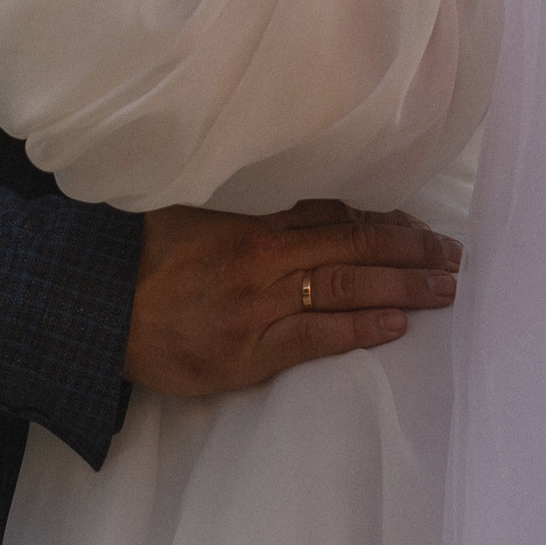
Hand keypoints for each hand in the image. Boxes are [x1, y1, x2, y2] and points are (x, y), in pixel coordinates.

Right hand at [123, 197, 460, 394]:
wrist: (92, 309)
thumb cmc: (138, 256)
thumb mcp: (191, 208)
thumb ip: (242, 203)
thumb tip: (294, 190)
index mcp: (251, 218)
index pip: (335, 212)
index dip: (383, 219)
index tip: (418, 224)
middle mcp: (263, 256)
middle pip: (353, 246)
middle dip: (410, 250)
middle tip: (453, 254)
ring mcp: (258, 306)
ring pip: (347, 288)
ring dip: (404, 287)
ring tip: (443, 288)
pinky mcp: (248, 354)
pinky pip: (317, 338)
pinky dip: (362, 329)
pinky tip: (396, 324)